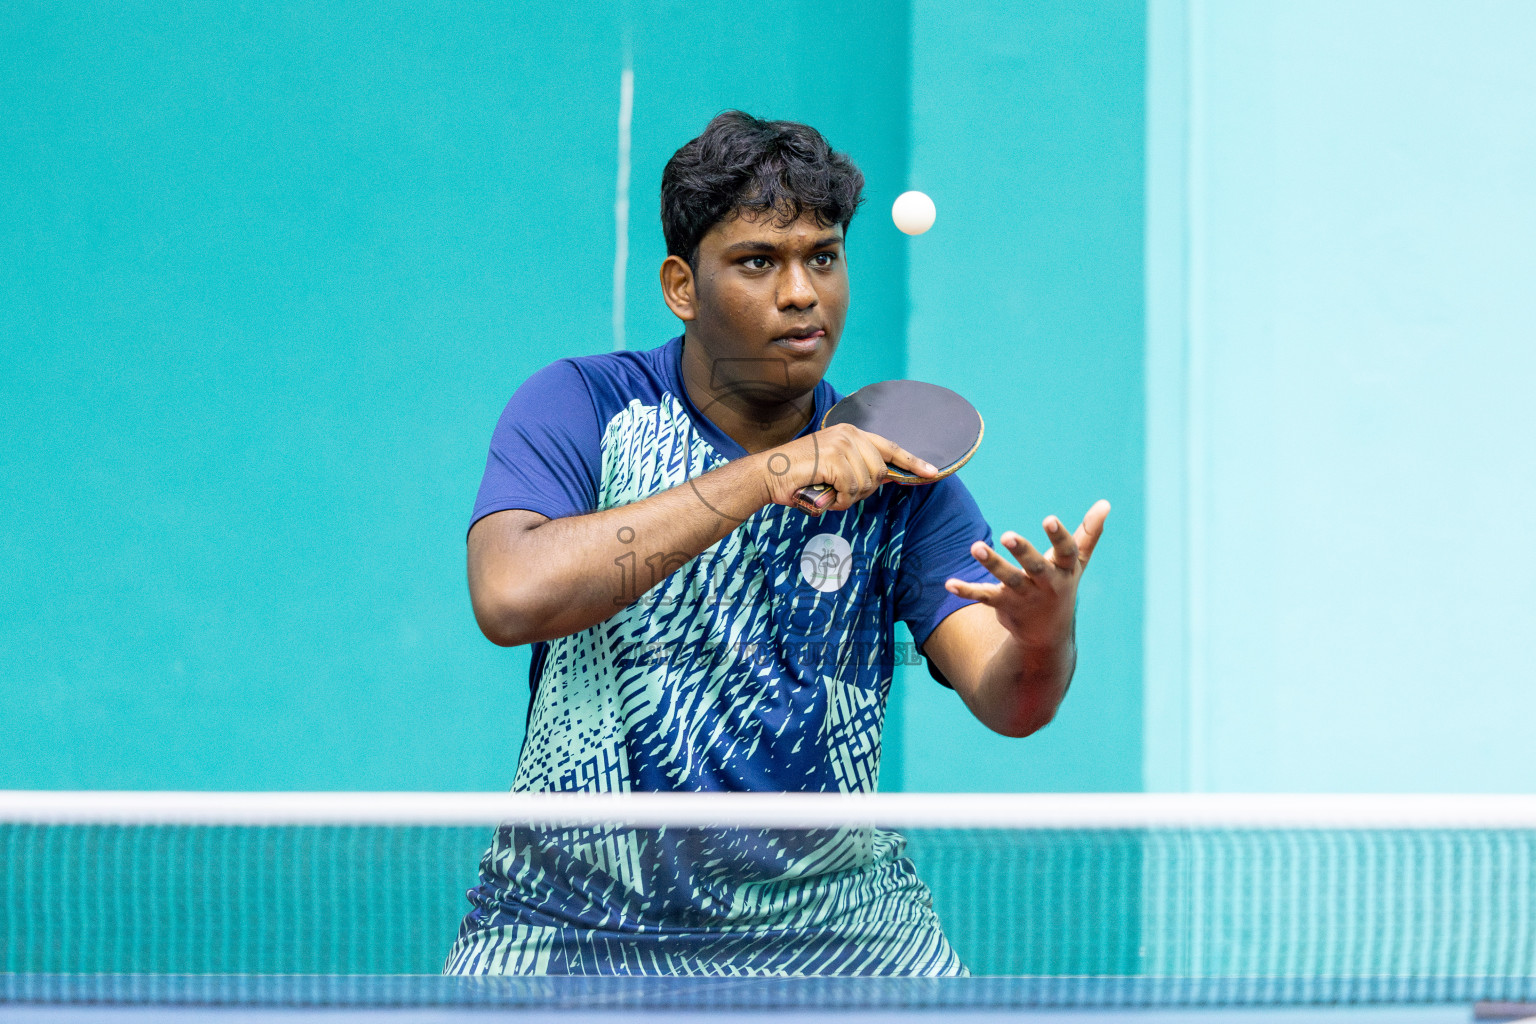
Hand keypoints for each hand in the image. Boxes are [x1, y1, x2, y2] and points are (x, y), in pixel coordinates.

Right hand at [758, 424, 936, 512]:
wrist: (768, 475)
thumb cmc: (798, 477)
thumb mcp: (833, 468)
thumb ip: (857, 469)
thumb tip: (881, 479)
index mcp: (851, 432)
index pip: (890, 447)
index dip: (912, 462)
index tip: (932, 472)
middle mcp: (850, 433)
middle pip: (879, 472)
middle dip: (864, 490)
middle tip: (840, 493)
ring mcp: (842, 444)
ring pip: (866, 482)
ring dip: (848, 497)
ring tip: (828, 493)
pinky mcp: (835, 458)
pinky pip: (852, 489)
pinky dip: (840, 500)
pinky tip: (825, 495)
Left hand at [945, 499, 1109, 646]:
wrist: (1047, 635)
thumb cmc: (1061, 587)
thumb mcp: (1076, 563)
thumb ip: (1089, 534)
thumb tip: (1105, 503)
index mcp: (1064, 571)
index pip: (1065, 552)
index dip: (1058, 536)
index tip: (1049, 519)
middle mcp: (1045, 584)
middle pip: (1035, 566)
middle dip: (1023, 551)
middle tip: (1007, 535)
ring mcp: (1024, 596)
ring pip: (1008, 579)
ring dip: (992, 563)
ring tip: (975, 547)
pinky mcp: (1004, 604)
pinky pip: (984, 596)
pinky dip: (967, 590)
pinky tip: (949, 583)